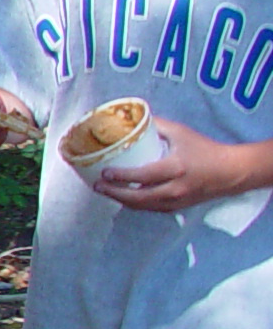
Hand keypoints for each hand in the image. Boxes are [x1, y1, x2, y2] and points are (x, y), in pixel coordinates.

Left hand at [95, 122, 272, 211]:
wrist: (232, 172)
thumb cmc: (206, 149)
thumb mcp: (181, 133)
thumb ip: (156, 126)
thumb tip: (132, 119)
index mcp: (175, 169)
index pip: (142, 177)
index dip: (121, 176)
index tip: (104, 173)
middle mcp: (175, 189)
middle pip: (137, 197)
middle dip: (114, 193)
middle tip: (97, 186)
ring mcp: (177, 201)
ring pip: (142, 206)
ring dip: (122, 200)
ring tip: (105, 191)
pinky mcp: (178, 208)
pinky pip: (151, 208)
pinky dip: (135, 204)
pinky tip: (124, 197)